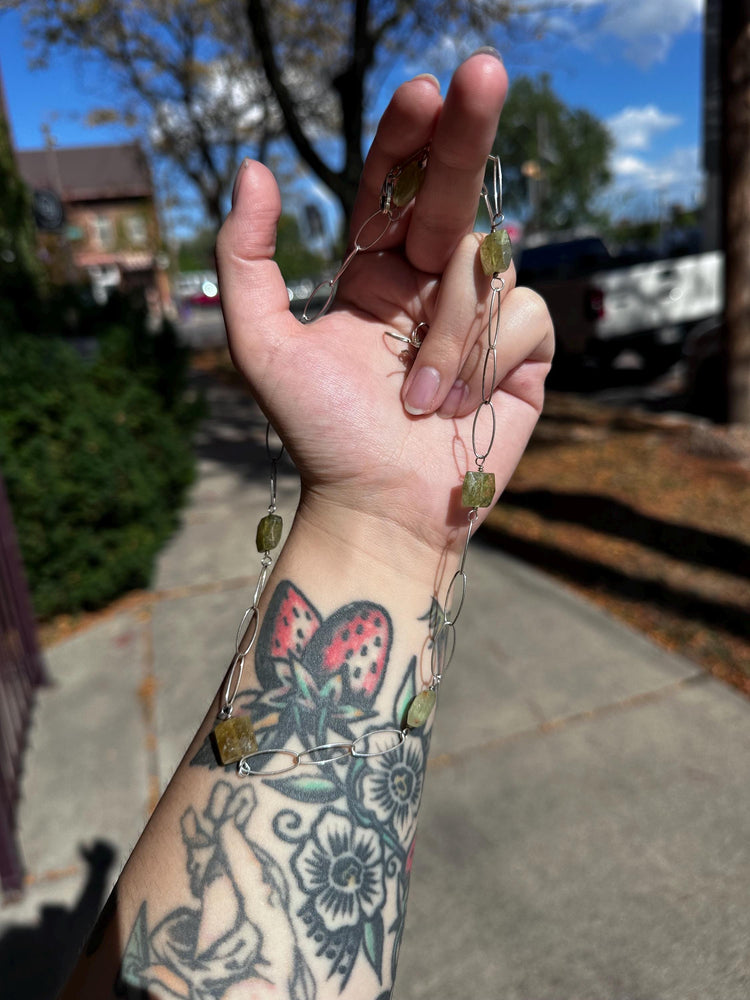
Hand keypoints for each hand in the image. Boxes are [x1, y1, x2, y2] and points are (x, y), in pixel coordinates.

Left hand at [216, 52, 552, 559]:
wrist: (378, 508)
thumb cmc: (320, 435)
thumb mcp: (263, 346)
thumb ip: (247, 259)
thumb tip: (255, 166)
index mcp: (374, 276)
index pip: (394, 191)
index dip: (407, 142)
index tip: (421, 91)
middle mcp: (430, 287)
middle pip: (457, 193)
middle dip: (469, 132)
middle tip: (483, 68)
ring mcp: (479, 318)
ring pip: (487, 269)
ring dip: (448, 333)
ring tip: (418, 400)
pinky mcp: (524, 354)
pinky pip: (522, 317)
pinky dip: (483, 361)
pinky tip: (458, 410)